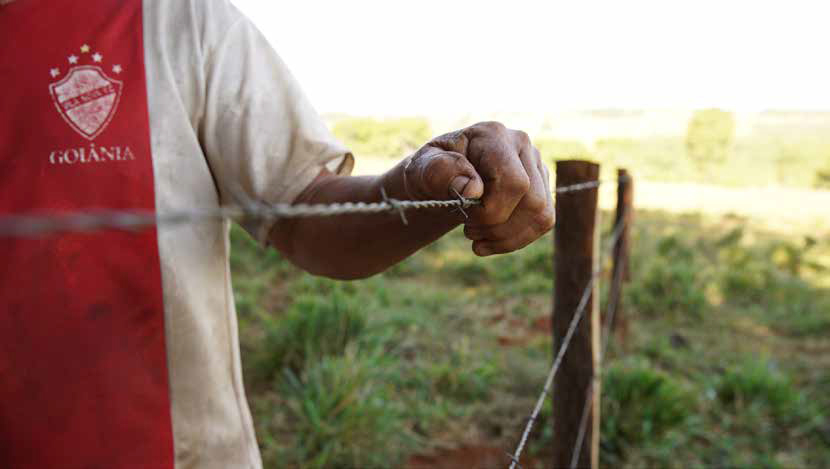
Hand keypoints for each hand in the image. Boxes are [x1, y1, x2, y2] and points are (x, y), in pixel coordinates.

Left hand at [404, 121, 553, 255]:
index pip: (514, 182)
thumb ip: (439, 172)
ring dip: (507, 238)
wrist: (438, 179)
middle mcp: (521, 146)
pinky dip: (515, 240)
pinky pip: (543, 222)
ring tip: (477, 237)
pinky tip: (489, 242)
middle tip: (469, 229)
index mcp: (493, 135)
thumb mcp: (421, 170)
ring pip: (543, 215)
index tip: (464, 215)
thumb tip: (473, 189)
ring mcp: (535, 165)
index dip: (492, 210)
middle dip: (498, 227)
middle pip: (533, 201)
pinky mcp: (540, 186)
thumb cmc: (429, 173)